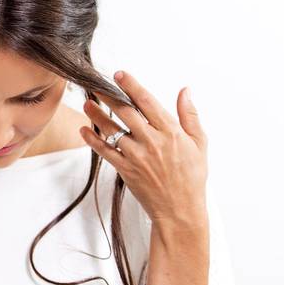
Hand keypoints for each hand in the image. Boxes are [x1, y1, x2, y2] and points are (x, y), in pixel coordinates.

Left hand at [79, 70, 208, 242]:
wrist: (180, 210)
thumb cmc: (192, 177)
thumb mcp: (199, 144)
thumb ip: (189, 115)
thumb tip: (185, 90)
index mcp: (170, 132)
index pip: (147, 102)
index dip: (131, 86)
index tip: (119, 74)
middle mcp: (152, 141)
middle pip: (125, 112)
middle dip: (108, 95)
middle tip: (95, 82)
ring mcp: (137, 156)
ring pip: (112, 130)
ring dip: (97, 114)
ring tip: (87, 102)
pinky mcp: (126, 170)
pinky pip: (105, 152)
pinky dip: (93, 140)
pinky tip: (84, 130)